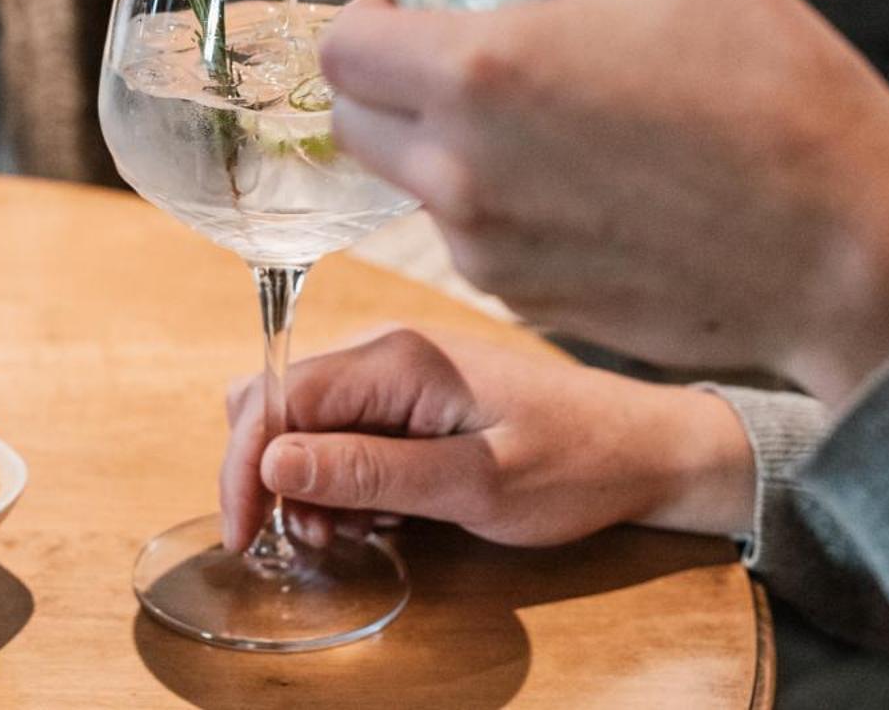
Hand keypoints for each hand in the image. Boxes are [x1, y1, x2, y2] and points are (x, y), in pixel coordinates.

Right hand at [219, 328, 756, 552]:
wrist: (643, 448)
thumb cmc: (574, 464)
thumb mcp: (475, 483)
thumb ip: (371, 471)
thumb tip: (272, 460)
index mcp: (398, 358)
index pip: (279, 397)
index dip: (246, 467)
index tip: (246, 536)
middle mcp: (386, 349)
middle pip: (278, 403)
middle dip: (273, 477)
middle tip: (313, 539)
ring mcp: (396, 371)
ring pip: (305, 422)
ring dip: (307, 484)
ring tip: (354, 534)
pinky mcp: (410, 396)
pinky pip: (342, 432)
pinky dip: (339, 480)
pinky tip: (377, 516)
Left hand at [321, 0, 888, 402]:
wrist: (858, 253)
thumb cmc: (776, 90)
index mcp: (481, 74)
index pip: (340, 47)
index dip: (366, 12)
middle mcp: (462, 174)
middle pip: (353, 119)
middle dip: (385, 76)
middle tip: (463, 42)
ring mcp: (491, 251)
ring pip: (408, 183)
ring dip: (438, 140)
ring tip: (537, 106)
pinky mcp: (528, 304)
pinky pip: (470, 241)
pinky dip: (494, 204)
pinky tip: (580, 175)